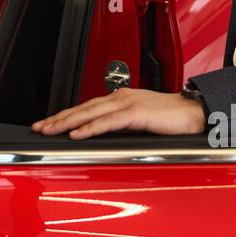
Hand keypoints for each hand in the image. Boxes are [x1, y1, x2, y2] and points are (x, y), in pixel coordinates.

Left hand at [31, 88, 204, 139]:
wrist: (196, 113)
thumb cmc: (173, 119)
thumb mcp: (141, 122)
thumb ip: (121, 127)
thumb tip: (102, 138)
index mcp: (121, 99)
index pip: (86, 108)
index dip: (66, 116)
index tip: (48, 124)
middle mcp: (120, 98)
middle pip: (82, 108)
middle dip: (58, 118)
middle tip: (39, 128)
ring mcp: (127, 104)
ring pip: (89, 113)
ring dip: (67, 123)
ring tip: (50, 131)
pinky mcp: (136, 114)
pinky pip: (108, 122)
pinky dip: (90, 128)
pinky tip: (77, 135)